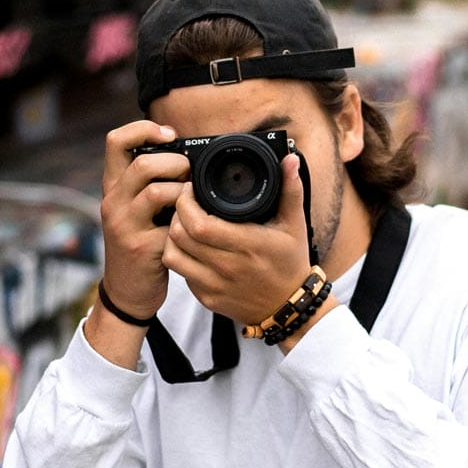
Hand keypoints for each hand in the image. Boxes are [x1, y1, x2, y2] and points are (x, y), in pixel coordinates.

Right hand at [98, 120, 189, 319]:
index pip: (116, 141)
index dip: (144, 129)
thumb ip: (149, 183)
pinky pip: (171, 224)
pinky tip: (191, 226)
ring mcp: (125, 225)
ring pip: (157, 191)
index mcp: (113, 187)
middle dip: (176, 163)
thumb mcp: (136, 209)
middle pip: (142, 163)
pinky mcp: (141, 248)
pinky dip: (187, 220)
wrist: (128, 292)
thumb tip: (186, 155)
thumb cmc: (140, 244)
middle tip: (189, 174)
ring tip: (192, 200)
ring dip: (184, 191)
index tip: (169, 135)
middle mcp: (113, 202)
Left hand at [162, 153, 313, 325]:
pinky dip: (180, 256)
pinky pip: (180, 273)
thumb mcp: (295, 226)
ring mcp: (214, 285)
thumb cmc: (290, 263)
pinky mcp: (206, 298)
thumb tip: (290, 160)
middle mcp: (228, 267)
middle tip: (184, 202)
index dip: (186, 203)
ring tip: (183, 223)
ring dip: (172, 235)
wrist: (288, 307)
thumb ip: (291, 191)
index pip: (198, 224)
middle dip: (176, 213)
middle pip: (179, 235)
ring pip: (172, 255)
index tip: (190, 189)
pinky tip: (190, 246)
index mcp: (247, 245)